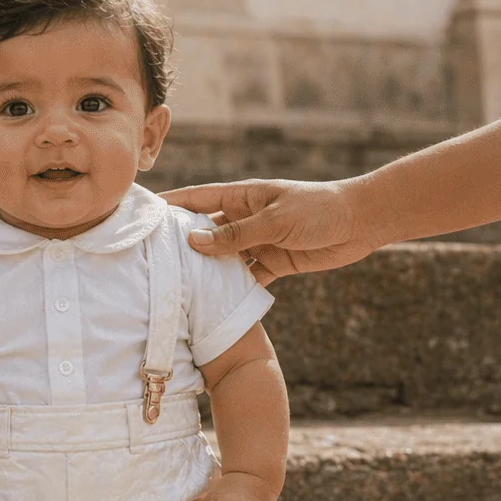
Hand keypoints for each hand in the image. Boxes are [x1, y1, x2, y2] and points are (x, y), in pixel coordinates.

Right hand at [161, 178, 383, 283]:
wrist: (361, 223)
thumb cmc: (317, 210)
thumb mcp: (273, 220)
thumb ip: (235, 234)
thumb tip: (193, 242)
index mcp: (240, 197)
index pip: (195, 198)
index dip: (168, 205)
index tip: (139, 214)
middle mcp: (244, 218)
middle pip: (204, 231)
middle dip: (180, 243)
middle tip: (150, 259)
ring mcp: (257, 241)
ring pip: (222, 258)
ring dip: (206, 270)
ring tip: (177, 286)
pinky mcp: (273, 262)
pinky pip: (245, 277)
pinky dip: (233, 289)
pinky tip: (215, 303)